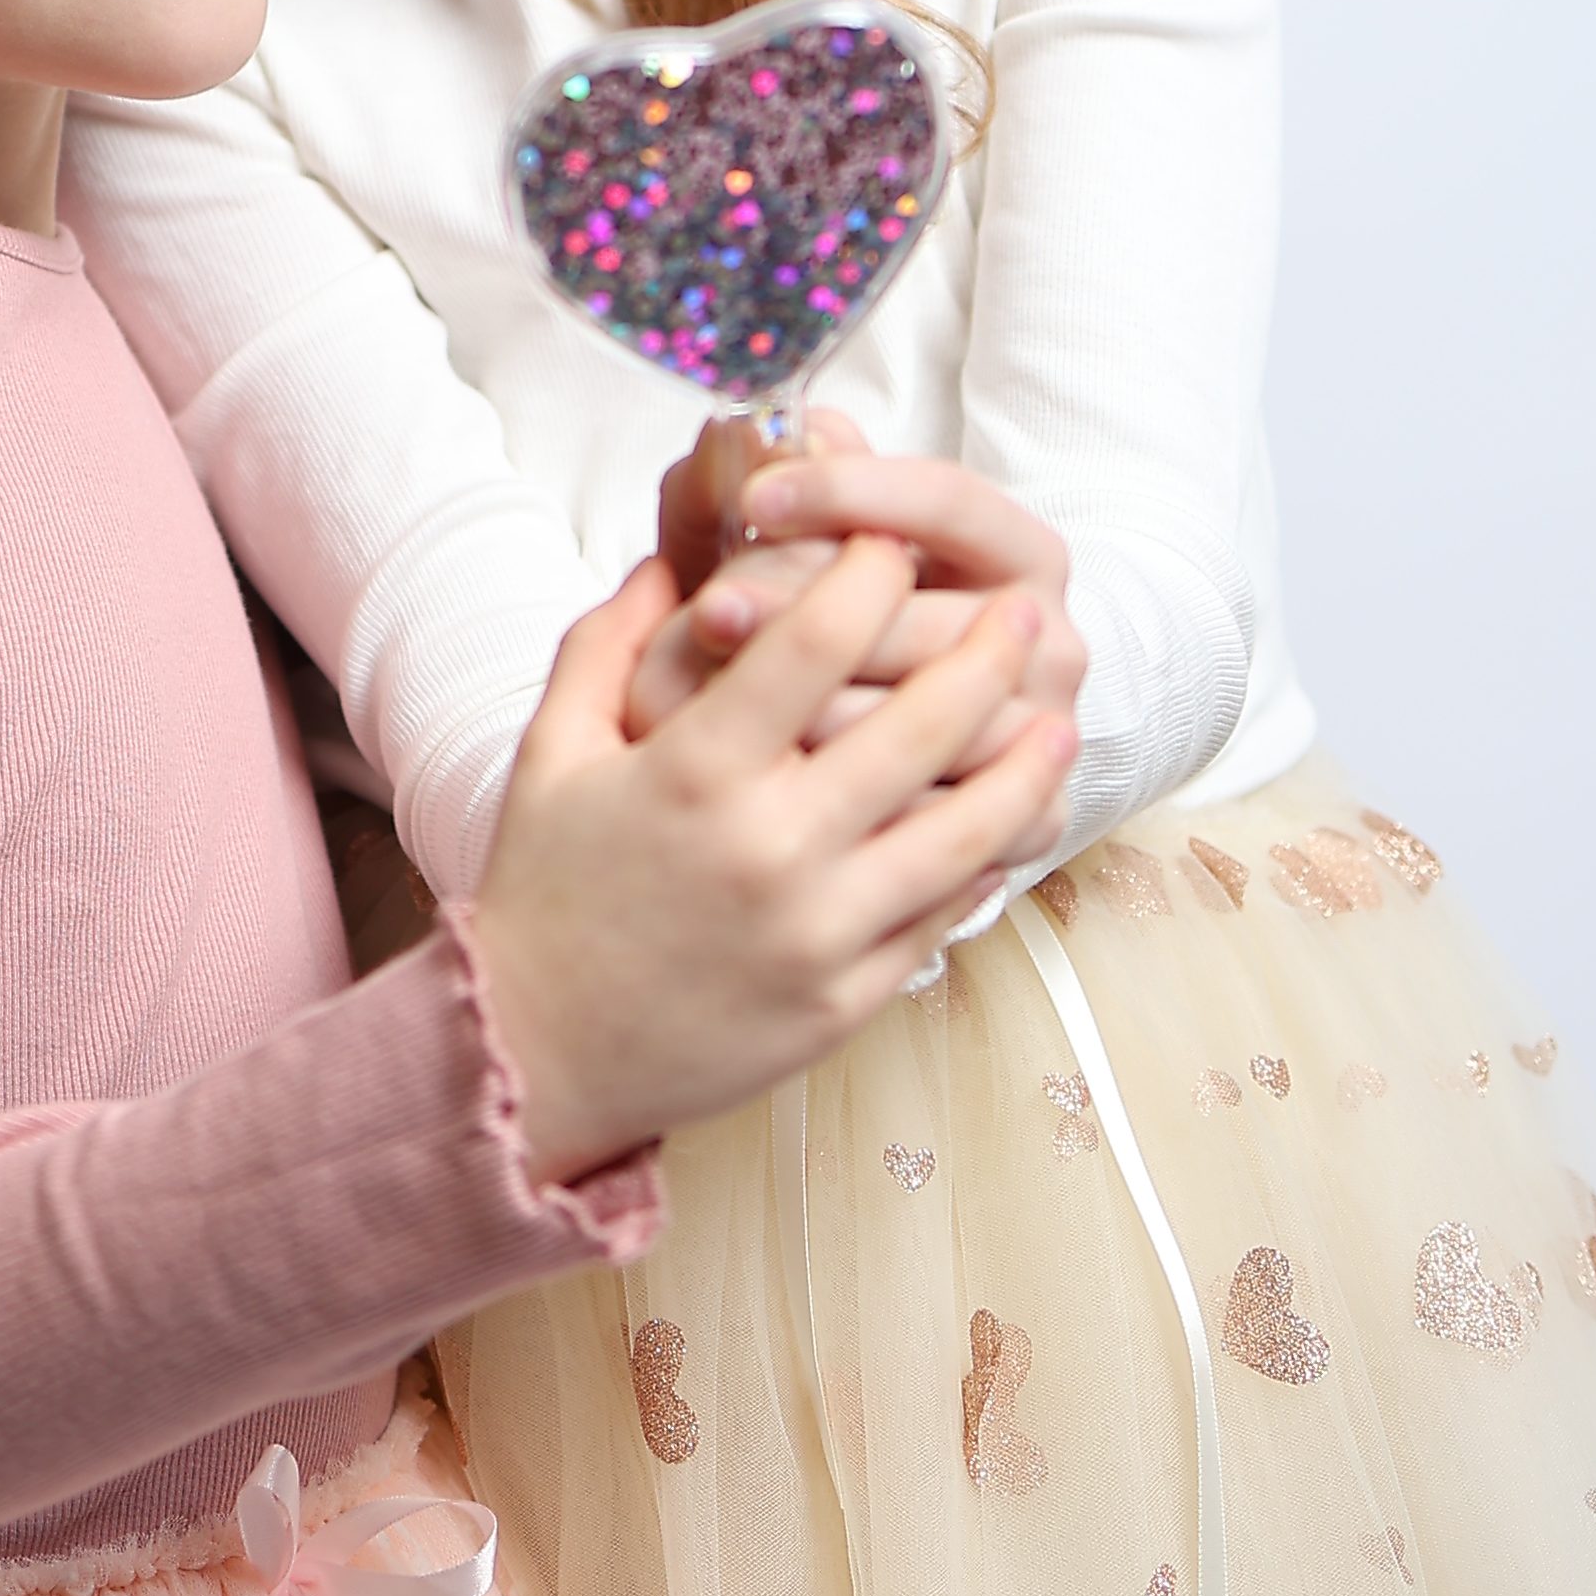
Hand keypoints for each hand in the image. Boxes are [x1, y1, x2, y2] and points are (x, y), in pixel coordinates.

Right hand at [467, 540, 1081, 1185]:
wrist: (536, 1054)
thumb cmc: (544, 891)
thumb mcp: (551, 750)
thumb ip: (610, 642)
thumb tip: (671, 557)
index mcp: (694, 770)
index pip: (816, 639)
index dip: (869, 573)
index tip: (894, 541)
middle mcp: (769, 846)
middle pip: (920, 722)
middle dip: (984, 653)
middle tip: (1023, 610)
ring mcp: (819, 930)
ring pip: (964, 827)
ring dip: (1024, 764)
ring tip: (1059, 717)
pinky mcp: (846, 998)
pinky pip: (942, 915)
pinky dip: (985, 862)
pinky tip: (1008, 821)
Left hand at [626, 412, 1088, 774]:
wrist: (942, 739)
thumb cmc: (866, 618)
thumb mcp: (838, 542)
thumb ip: (807, 481)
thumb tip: (788, 424)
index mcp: (1021, 551)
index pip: (945, 501)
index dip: (845, 492)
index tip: (751, 496)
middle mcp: (1050, 640)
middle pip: (921, 618)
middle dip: (803, 611)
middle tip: (708, 609)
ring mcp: (1043, 737)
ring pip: (913, 724)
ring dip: (803, 710)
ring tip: (702, 697)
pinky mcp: (1028, 824)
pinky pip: (916, 815)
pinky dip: (830, 794)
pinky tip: (748, 774)